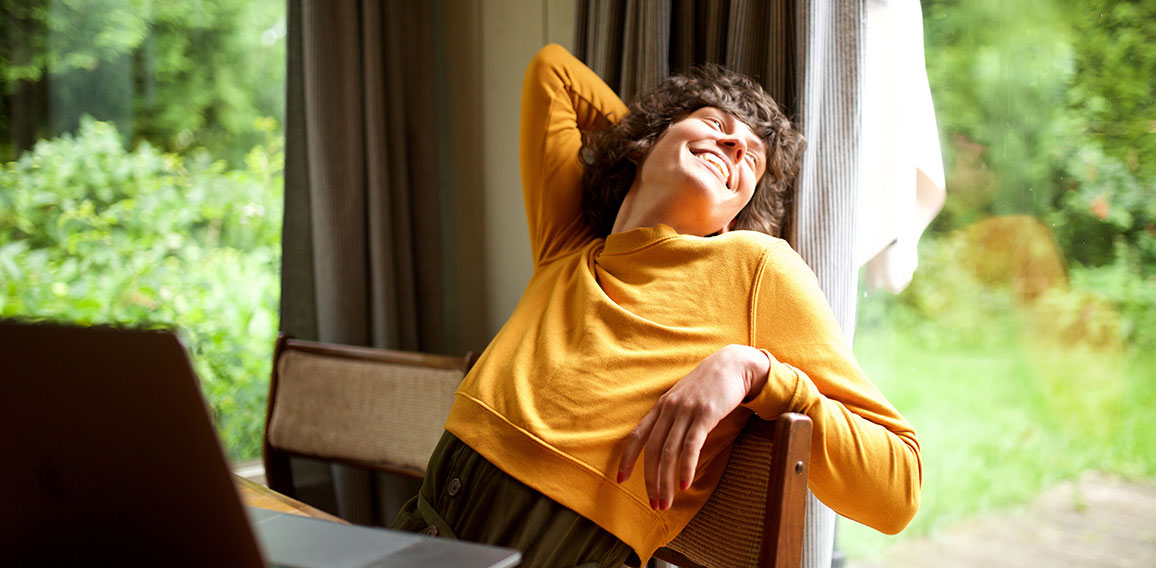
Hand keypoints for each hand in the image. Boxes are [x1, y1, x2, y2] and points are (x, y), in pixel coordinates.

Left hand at [617, 344, 769, 509]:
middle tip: (654, 505)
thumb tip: (664, 445)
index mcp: (661, 407)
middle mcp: (669, 408)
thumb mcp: (683, 399)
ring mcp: (686, 410)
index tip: (621, 480)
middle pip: (653, 450)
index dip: (627, 459)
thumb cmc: (709, 386)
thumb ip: (672, 418)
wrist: (734, 364)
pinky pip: (692, 445)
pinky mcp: (706, 414)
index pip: (637, 436)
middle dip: (651, 480)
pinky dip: (686, 467)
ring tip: (666, 503)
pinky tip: (684, 484)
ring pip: (669, 452)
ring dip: (666, 481)